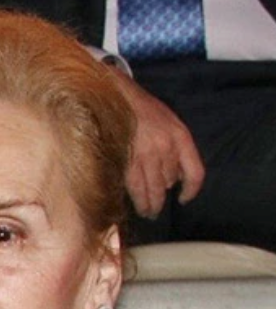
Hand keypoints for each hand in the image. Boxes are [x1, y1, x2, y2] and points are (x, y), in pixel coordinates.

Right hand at [107, 68, 204, 217]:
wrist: (114, 95)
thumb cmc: (139, 109)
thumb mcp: (167, 122)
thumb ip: (174, 147)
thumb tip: (174, 177)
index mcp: (180, 136)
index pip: (195, 172)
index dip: (191, 189)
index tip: (184, 199)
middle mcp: (166, 147)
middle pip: (169, 182)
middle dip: (162, 198)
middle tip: (155, 210)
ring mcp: (146, 155)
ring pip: (154, 188)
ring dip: (150, 203)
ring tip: (147, 211)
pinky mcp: (128, 161)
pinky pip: (137, 187)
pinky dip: (139, 199)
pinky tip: (138, 206)